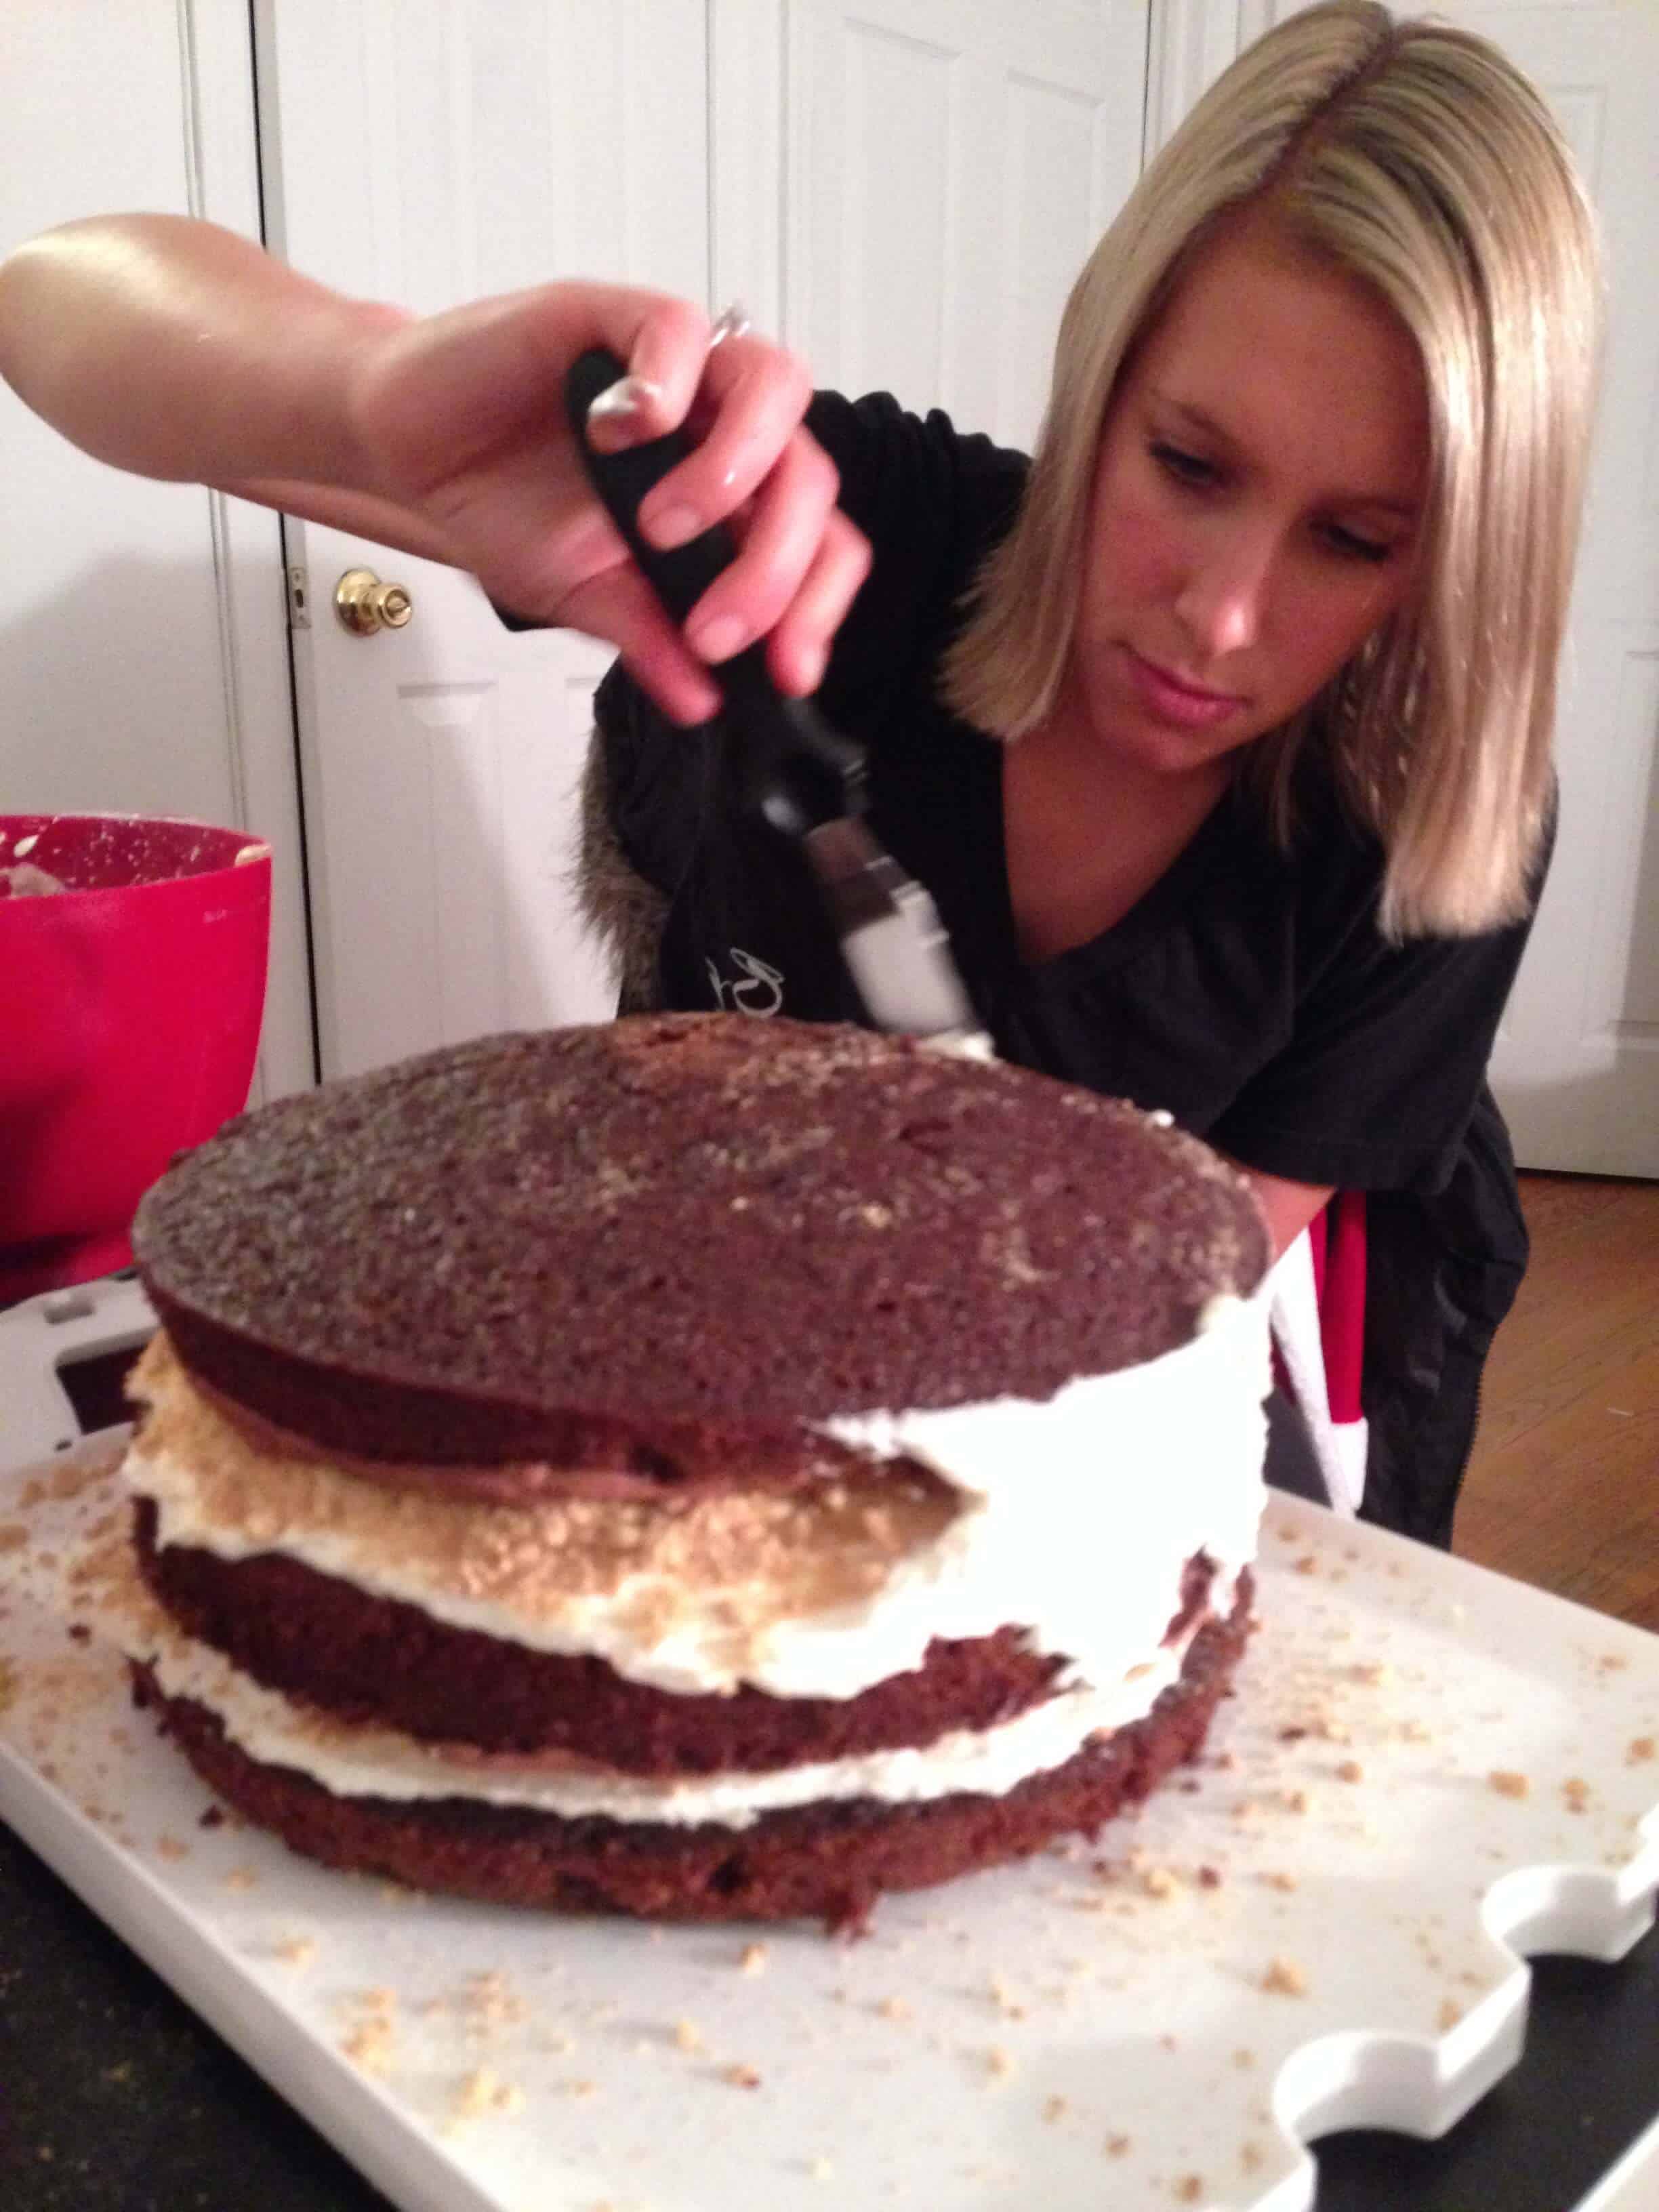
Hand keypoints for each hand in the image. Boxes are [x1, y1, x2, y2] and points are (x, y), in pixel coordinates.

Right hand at [348, 286, 870, 721]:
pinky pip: (678, 328)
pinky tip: (621, 431)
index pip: (818, 542)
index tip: (787, 671)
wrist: (412, 454)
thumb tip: (700, 698)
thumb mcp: (583, 596)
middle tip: (708, 626)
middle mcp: (718, 430)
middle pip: (808, 477)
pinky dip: (665, 379)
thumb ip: (649, 639)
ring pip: (774, 386)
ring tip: (661, 525)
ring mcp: (676, 372)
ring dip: (735, 468)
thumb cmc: (502, 507)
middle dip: (773, 568)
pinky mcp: (617, 319)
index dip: (816, 606)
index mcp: (729, 500)